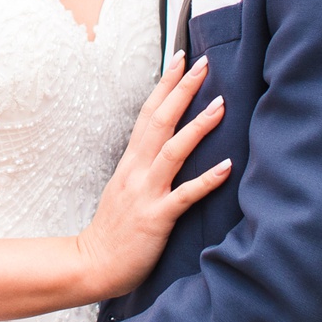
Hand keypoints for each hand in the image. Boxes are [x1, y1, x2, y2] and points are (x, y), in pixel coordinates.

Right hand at [74, 53, 230, 299]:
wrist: (93, 264)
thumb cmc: (115, 228)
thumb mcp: (127, 187)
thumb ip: (145, 165)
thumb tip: (168, 143)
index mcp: (131, 162)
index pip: (149, 113)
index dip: (165, 84)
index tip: (181, 57)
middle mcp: (137, 171)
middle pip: (160, 121)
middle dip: (182, 90)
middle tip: (203, 63)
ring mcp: (146, 193)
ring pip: (172, 151)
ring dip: (197, 126)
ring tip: (221, 104)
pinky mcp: (157, 218)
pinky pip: (184, 195)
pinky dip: (206, 179)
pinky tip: (227, 166)